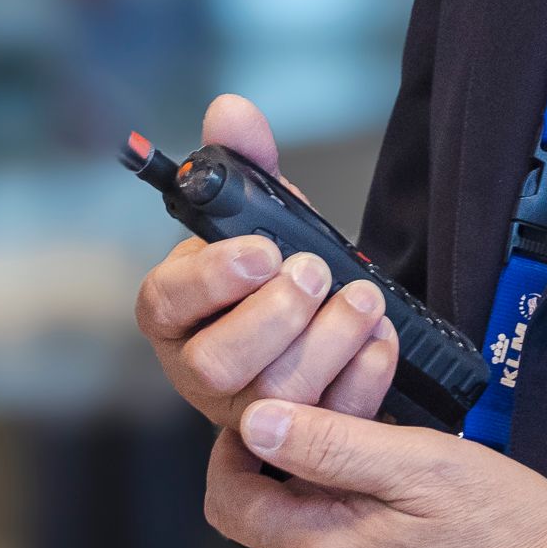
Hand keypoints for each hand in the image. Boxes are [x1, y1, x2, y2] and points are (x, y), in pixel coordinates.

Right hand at [131, 95, 403, 428]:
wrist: (321, 321)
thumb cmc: (274, 269)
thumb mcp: (262, 210)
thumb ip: (245, 159)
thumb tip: (230, 110)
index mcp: (175, 313)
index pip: (164, 304)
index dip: (211, 279)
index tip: (262, 251)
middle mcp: (200, 369)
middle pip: (216, 365)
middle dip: (274, 315)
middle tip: (315, 272)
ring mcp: (250, 411)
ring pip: (274, 396)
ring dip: (326, 341)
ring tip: (361, 297)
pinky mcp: (301, 437)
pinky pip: (330, 420)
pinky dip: (363, 376)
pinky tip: (383, 336)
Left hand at [208, 397, 546, 547]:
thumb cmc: (511, 535)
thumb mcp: (424, 462)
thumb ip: (330, 443)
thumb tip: (257, 425)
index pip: (230, 504)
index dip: (236, 457)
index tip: (262, 433)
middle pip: (279, 537)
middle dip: (309, 496)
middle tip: (373, 466)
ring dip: (341, 542)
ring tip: (405, 519)